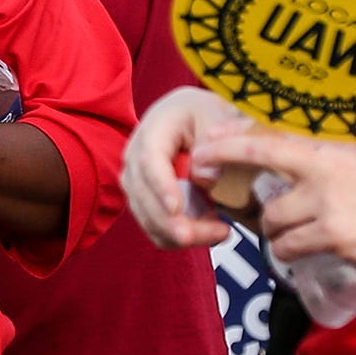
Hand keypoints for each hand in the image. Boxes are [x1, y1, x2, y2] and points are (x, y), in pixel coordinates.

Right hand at [122, 86, 255, 247]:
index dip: (161, 187)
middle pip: (143, 196)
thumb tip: (204, 179)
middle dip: (171, 222)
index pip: (149, 161)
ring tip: (221, 231)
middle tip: (210, 234)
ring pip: (148, 218)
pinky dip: (180, 238)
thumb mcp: (217, 118)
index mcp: (152, 131)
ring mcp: (136, 183)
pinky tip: (209, 230)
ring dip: (182, 234)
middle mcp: (134, 158)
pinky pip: (155, 229)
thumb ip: (216, 143)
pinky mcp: (144, 202)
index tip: (177, 209)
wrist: (192, 118)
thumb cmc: (205, 116)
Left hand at [188, 121, 355, 271]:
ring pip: (271, 219)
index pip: (266, 136)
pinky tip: (303, 249)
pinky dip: (288, 250)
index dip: (228, 141)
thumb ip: (320, 155)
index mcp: (327, 147)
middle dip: (235, 185)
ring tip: (292, 232)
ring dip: (273, 229)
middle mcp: (322, 169)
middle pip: (257, 173)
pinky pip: (288, 246)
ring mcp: (326, 203)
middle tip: (221, 192)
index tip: (203, 146)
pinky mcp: (332, 235)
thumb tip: (277, 150)